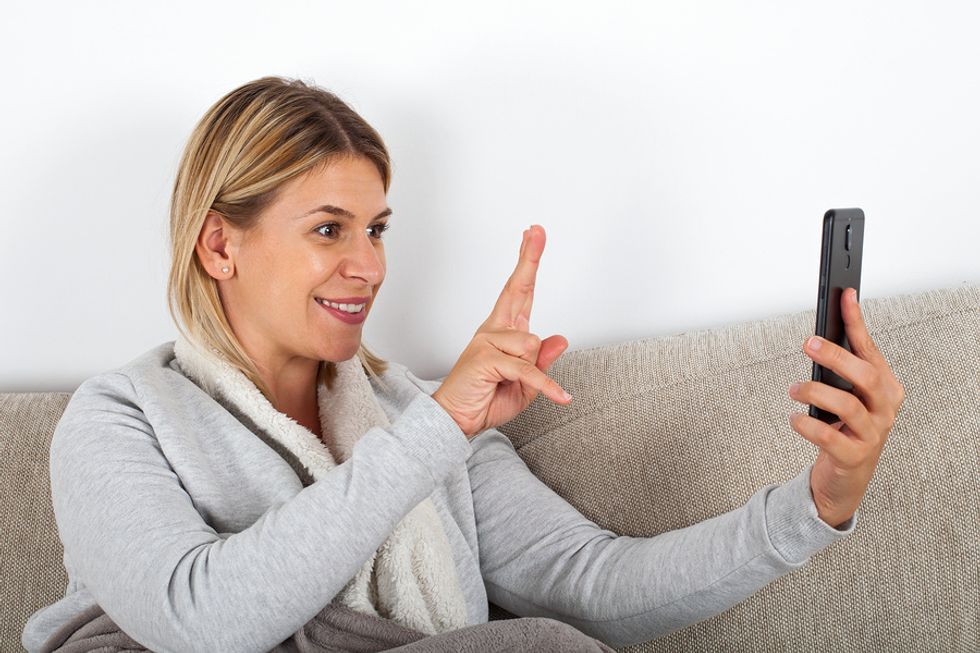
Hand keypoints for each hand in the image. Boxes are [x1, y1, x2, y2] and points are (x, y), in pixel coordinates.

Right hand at [431, 225, 571, 438]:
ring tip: (508, 385)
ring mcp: (487, 341)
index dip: (528, 262)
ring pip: (531, 342)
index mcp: (504, 333)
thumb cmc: (485, 401)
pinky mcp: (486, 357)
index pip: (520, 291)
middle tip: (537, 230)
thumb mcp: (527, 385)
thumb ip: (542, 362)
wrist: (456, 422)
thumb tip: (560, 338)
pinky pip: (528, 368)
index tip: (533, 235)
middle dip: (529, 258)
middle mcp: (494, 331)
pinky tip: (560, 397)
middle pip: (517, 288)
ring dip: (533, 371)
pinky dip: (546, 386)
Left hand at [788, 287, 905, 527]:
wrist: (847, 476)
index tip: (845, 295)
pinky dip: (807, 425)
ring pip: (847, 405)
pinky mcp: (854, 457)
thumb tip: (818, 335)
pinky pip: (829, 438)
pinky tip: (794, 419)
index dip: (856, 322)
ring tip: (794, 390)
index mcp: (885, 387)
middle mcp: (885, 408)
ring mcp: (873, 434)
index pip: (870, 349)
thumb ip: (839, 369)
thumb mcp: (846, 393)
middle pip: (865, 375)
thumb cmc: (845, 425)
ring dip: (814, 392)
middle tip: (808, 344)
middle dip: (835, 356)